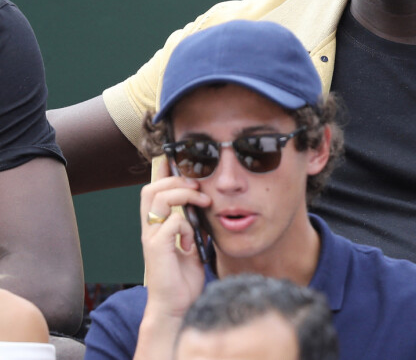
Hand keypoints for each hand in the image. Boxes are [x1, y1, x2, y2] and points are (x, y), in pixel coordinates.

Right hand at [139, 157, 210, 320]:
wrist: (177, 308)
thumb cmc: (184, 279)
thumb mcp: (192, 245)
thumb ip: (193, 226)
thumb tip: (204, 206)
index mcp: (156, 226)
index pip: (153, 191)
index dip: (164, 175)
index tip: (182, 168)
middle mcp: (149, 229)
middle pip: (151, 189)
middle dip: (176, 181)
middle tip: (197, 188)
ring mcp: (151, 239)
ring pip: (158, 199)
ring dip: (183, 195)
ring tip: (201, 202)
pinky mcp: (156, 249)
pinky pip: (172, 223)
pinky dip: (187, 227)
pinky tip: (192, 243)